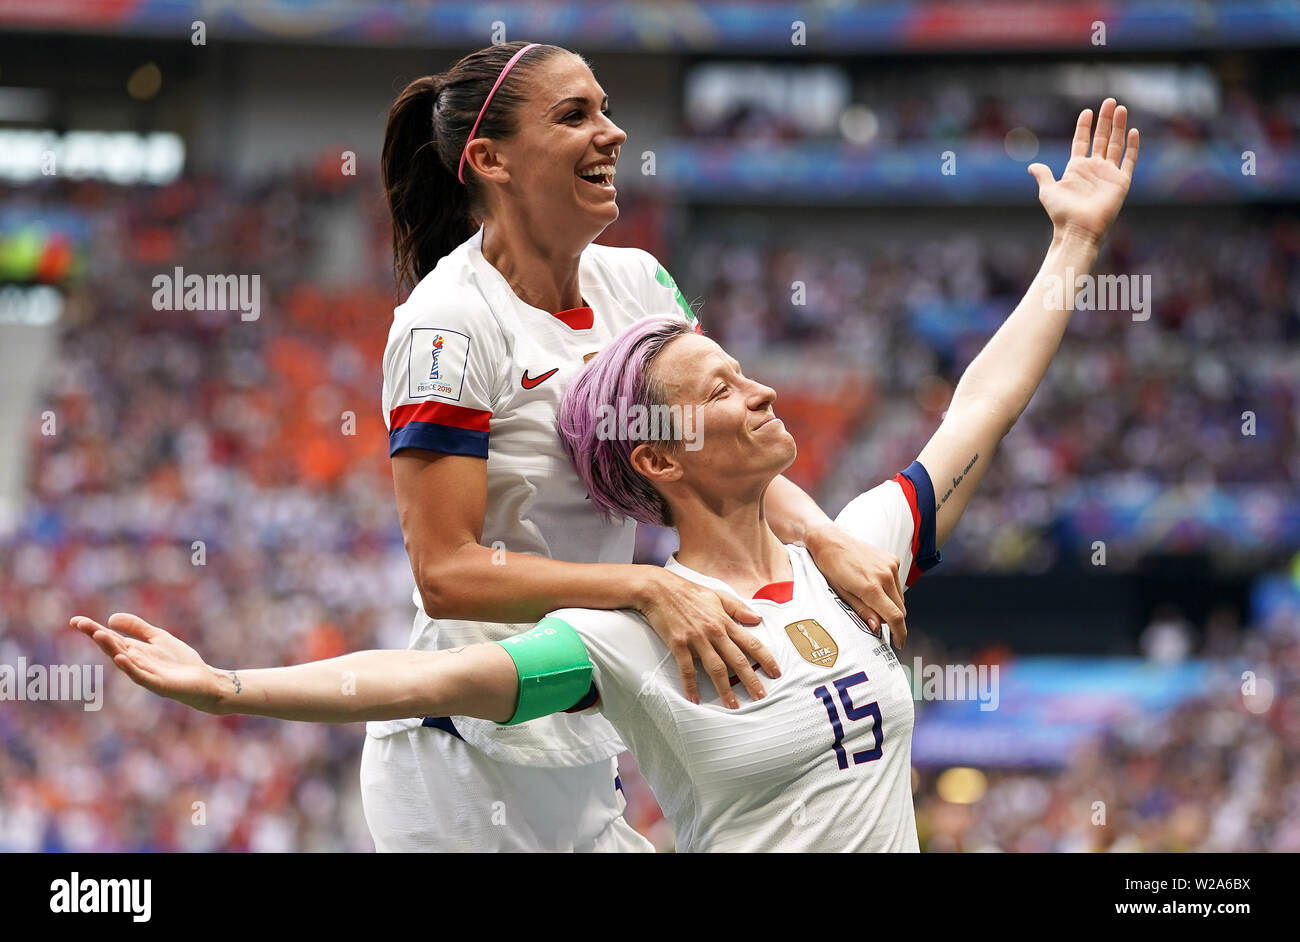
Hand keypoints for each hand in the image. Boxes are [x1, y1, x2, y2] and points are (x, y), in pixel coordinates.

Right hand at [71, 613, 224, 713]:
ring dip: (111, 648)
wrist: (204, 681)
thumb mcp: (158, 637)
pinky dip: (130, 668)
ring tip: (99, 634)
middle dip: (98, 636)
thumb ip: (137, 627)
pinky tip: (121, 658)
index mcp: (134, 651)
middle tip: (81, 624)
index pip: (111, 638)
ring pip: (124, 661)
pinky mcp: (158, 684)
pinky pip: (140, 676)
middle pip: (113, 648)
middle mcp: (135, 663)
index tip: (75, 620)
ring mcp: (145, 674)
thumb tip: (110, 618)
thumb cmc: (179, 661)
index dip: (94, 630)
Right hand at [638, 570, 779, 707]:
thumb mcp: (718, 595)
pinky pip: (687, 669)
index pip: (751, 643)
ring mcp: (696, 639)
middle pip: (737, 660)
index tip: (775, 672)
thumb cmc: (688, 592)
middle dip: (750, 680)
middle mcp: (714, 632)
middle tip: (760, 697)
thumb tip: (757, 619)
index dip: (766, 659)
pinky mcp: (678, 644)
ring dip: (725, 689)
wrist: (659, 589)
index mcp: (725, 621)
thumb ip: (738, 608)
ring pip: (716, 668)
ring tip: (732, 705)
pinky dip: (691, 685)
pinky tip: (695, 699)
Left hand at [806, 522, 908, 647]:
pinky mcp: (892, 559)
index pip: (895, 616)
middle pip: (900, 609)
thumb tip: (876, 627)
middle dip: (893, 620)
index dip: (900, 633)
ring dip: (892, 605)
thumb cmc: (831, 568)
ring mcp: (890, 565)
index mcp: (871, 586)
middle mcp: (885, 575)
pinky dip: (890, 590)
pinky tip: (874, 587)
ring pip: (900, 597)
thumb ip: (861, 611)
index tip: (899, 643)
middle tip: (879, 623)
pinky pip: (897, 583)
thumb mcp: (841, 593)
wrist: (830, 540)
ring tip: (872, 601)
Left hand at [1028, 98, 1139, 246]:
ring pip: (1116, 144)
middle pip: (1101, 138)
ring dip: (1119, 127)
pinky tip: (1133, 131)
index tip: (1087, 111)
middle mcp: (1093, 169)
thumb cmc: (1061, 213)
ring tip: (1121, 108)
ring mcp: (1108, 174)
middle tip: (1110, 101)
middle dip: (1105, 120)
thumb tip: (1032, 166)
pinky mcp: (1120, 182)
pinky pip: (1128, 161)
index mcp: (1076, 168)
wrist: (1078, 229)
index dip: (1084, 127)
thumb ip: (1043, 175)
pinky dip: (1132, 146)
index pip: (1081, 141)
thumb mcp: (1047, 191)